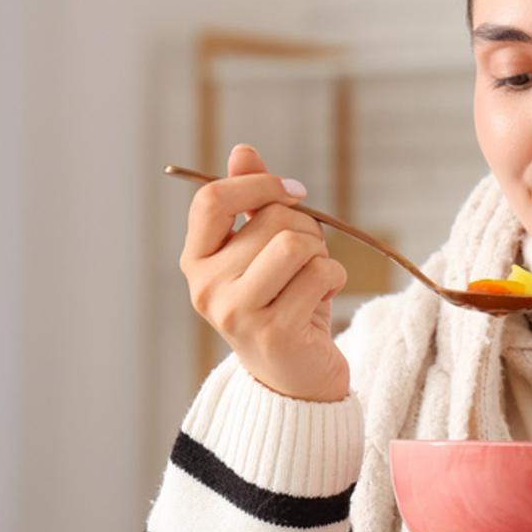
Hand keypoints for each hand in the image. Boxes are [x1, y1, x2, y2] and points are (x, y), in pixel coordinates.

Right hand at [179, 144, 350, 402]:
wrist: (294, 379)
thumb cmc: (281, 305)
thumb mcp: (262, 251)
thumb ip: (251, 202)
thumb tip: (243, 151)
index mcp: (196, 260)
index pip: (212, 199)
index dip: (258, 184)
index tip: (293, 192)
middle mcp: (207, 287)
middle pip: (271, 219)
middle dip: (306, 229)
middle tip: (309, 259)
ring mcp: (237, 313)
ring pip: (296, 244)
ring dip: (321, 255)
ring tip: (315, 279)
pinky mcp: (274, 333)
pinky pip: (321, 274)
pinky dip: (336, 278)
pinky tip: (325, 299)